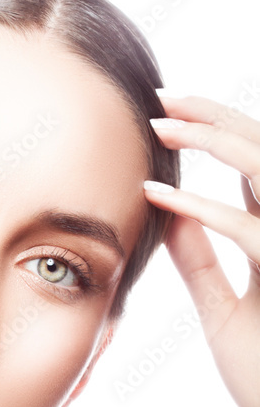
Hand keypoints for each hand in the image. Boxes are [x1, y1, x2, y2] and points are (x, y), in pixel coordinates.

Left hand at [144, 93, 259, 406]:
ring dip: (217, 142)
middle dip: (217, 119)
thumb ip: (201, 260)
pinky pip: (252, 235)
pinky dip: (203, 212)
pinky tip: (156, 196)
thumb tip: (166, 214)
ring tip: (161, 124)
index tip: (167, 114)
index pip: (253, 168)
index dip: (216, 133)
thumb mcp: (224, 309)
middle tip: (162, 98)